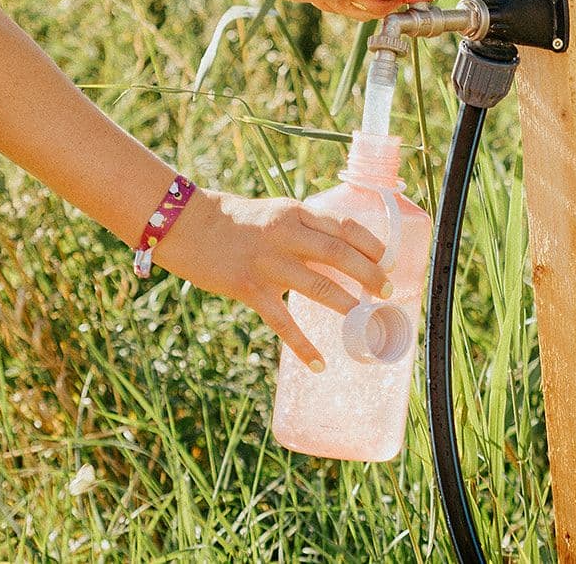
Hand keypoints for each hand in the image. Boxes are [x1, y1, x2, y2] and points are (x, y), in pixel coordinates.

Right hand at [151, 187, 393, 369]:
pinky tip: (319, 363)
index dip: (371, 245)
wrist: (186, 225)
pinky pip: (283, 322)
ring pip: (318, 285)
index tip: (388, 261)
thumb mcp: (275, 213)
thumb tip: (341, 254)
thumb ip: (304, 230)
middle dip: (368, 274)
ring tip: (365, 320)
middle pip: (339, 253)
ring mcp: (268, 262)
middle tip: (387, 291)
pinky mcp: (249, 288)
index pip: (344, 226)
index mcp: (295, 213)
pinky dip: (303, 345)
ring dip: (346, 304)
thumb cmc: (234, 221)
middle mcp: (285, 234)